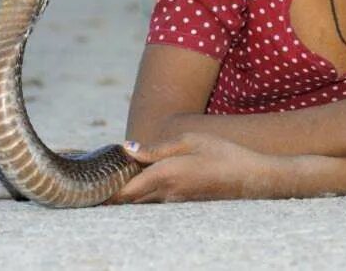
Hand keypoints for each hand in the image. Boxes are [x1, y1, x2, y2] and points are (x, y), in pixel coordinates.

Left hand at [105, 133, 275, 203]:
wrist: (252, 178)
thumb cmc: (223, 153)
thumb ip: (156, 148)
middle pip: (128, 200)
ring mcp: (175, 203)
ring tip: (121, 175)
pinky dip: (145, 193)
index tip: (93, 179)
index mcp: (165, 175)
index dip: (105, 189)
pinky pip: (155, 202)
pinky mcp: (183, 205)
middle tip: (101, 176)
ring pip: (141, 202)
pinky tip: (148, 179)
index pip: (123, 191)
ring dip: (128, 192)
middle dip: (112, 191)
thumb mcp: (190, 140)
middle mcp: (166, 194)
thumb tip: (126, 149)